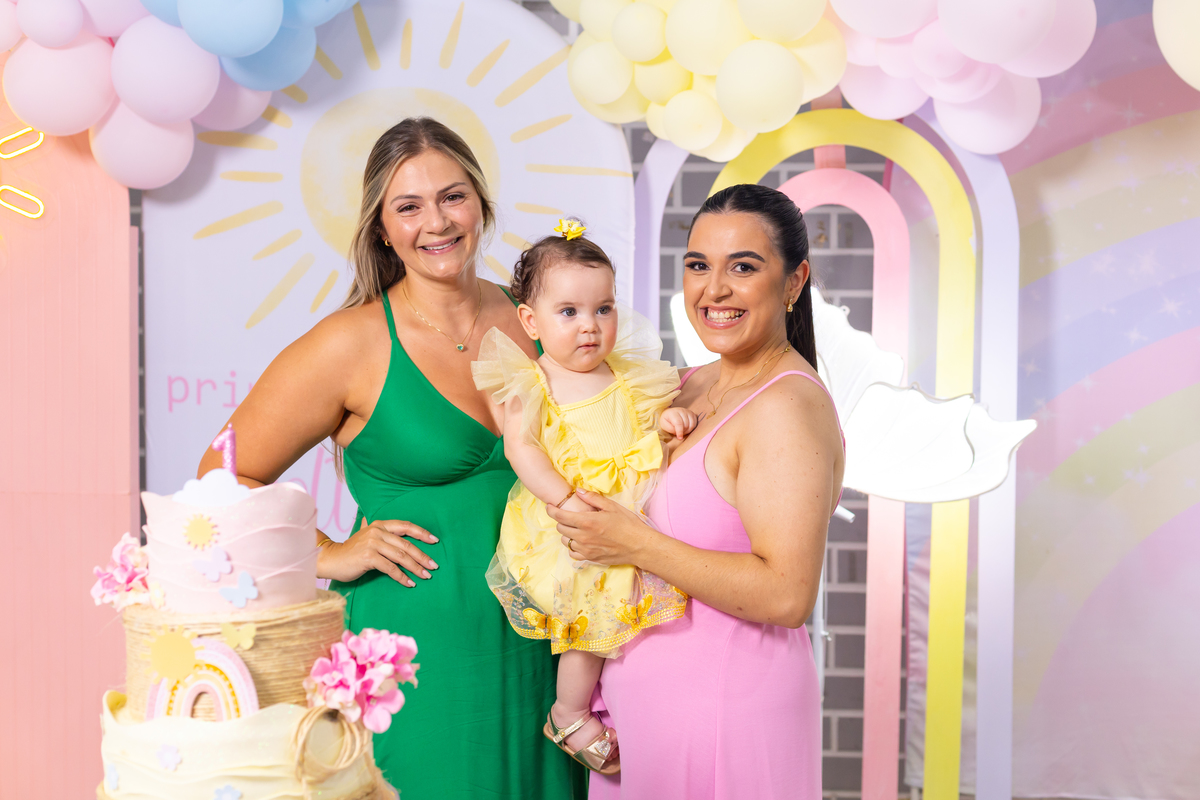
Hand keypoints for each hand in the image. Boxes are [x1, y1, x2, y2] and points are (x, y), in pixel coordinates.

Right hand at [317, 517, 438, 586]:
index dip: (422, 533)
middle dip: (423, 556)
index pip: (406, 526)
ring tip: (426, 576)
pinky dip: (402, 577)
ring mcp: (373, 544)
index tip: (435, 541)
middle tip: (434, 566)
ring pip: (401, 557)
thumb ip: (380, 531)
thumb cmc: (351, 550)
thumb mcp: (366, 536)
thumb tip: (396, 530)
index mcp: (380, 525)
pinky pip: (391, 568)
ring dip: (416, 568)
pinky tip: (409, 583)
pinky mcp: (368, 557)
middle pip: (406, 544)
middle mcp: (377, 532)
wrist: (331, 559)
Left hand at [546, 490, 655, 565]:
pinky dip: (573, 547)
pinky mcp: (590, 558)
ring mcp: (586, 549)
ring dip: (568, 534)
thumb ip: (592, 498)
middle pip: (561, 528)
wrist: (639, 545)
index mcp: (587, 522)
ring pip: (566, 541)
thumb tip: (578, 491)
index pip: (560, 516)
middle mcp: (583, 537)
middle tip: (569, 516)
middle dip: (561, 521)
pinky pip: (573, 553)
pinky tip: (581, 541)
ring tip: (577, 528)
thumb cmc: (628, 524)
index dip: (551, 510)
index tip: (549, 507)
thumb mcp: (612, 506)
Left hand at [659, 407, 698, 439]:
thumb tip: (678, 432)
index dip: (680, 431)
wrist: (670, 413)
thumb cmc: (667, 420)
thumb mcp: (664, 425)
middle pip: (686, 425)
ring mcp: (688, 412)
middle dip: (683, 432)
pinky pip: (695, 423)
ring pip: (692, 425)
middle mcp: (681, 410)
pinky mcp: (692, 414)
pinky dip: (692, 428)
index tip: (680, 438)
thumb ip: (670, 429)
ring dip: (688, 431)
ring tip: (682, 431)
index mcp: (673, 413)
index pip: (679, 423)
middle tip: (678, 433)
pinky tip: (686, 428)